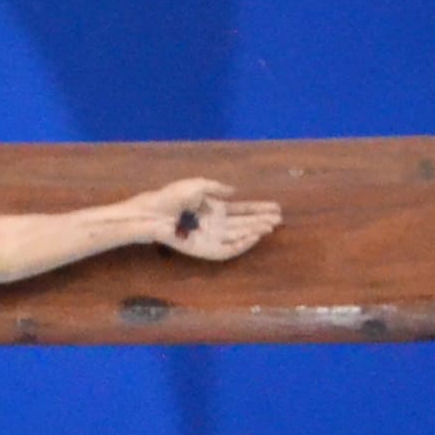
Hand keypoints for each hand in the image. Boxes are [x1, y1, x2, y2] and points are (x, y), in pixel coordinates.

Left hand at [147, 179, 279, 261]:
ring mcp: (211, 237)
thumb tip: (234, 191)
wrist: (155, 212)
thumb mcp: (197, 185)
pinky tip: (254, 236)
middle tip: (279, 218)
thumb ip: (216, 188)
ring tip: (270, 226)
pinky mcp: (205, 249)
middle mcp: (216, 224)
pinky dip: (241, 244)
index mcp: (215, 209)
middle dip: (262, 220)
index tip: (275, 207)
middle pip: (244, 223)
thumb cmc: (172, 197)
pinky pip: (227, 249)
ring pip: (239, 236)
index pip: (242, 210)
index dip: (258, 209)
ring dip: (255, 231)